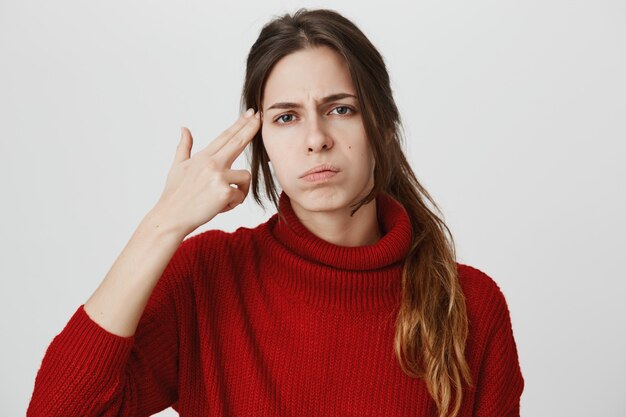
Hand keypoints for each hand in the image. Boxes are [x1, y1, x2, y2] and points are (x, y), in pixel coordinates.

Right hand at [153, 108, 260, 235]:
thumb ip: (184, 147)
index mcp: (203, 156)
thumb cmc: (175, 194)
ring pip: (245, 176)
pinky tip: (218, 207)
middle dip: (251, 128)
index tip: (250, 113)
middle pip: (238, 141)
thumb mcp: (177, 167)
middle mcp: (211, 163)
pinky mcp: (224, 191)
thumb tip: (184, 128)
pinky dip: (233, 204)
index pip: (225, 136)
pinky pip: (240, 195)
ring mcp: (218, 176)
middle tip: (260, 117)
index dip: (240, 123)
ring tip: (223, 199)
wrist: (171, 217)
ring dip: (240, 190)